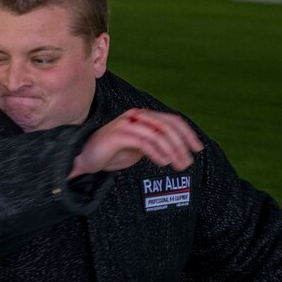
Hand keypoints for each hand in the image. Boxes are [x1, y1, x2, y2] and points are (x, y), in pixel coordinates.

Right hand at [69, 108, 203, 178]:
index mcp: (143, 116)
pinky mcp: (119, 134)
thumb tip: (177, 149)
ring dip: (172, 151)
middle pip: (168, 125)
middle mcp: (137, 116)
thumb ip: (155, 143)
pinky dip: (157, 153)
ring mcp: (127, 124)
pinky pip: (144, 142)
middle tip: (188, 160)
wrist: (84, 158)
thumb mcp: (139, 147)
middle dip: (182, 144)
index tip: (197, 148)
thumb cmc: (111, 153)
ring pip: (158, 134)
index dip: (187, 134)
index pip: (171, 121)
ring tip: (178, 165)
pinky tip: (163, 162)